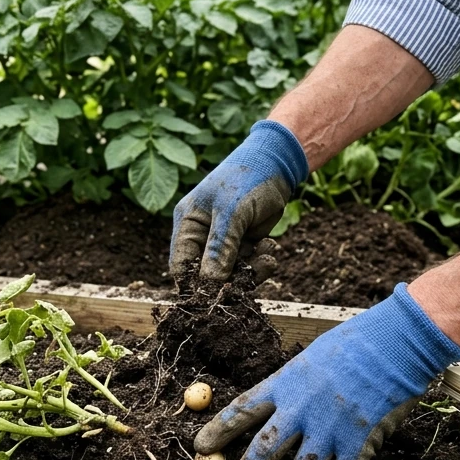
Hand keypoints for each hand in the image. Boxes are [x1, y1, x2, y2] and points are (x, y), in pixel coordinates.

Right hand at [170, 120, 308, 280]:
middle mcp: (202, 235)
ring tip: (268, 253)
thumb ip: (220, 249)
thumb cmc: (247, 179)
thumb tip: (210, 286)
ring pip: (231, 273)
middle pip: (207, 274)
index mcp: (188, 224)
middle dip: (230, 278)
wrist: (278, 163)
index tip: (216, 296)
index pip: (181, 266)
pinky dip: (260, 263)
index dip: (195, 285)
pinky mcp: (243, 243)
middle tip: (251, 276)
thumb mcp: (232, 213)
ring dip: (251, 270)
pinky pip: (248, 265)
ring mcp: (223, 240)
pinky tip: (271, 249)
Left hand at [194, 283, 459, 459]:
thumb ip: (292, 386)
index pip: (241, 410)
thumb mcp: (310, 358)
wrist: (394, 343)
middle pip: (262, 451)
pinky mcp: (360, 440)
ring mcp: (330, 427)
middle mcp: (300, 408)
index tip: (199, 448)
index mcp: (284, 383)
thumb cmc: (354, 343)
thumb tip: (276, 411)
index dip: (218, 431)